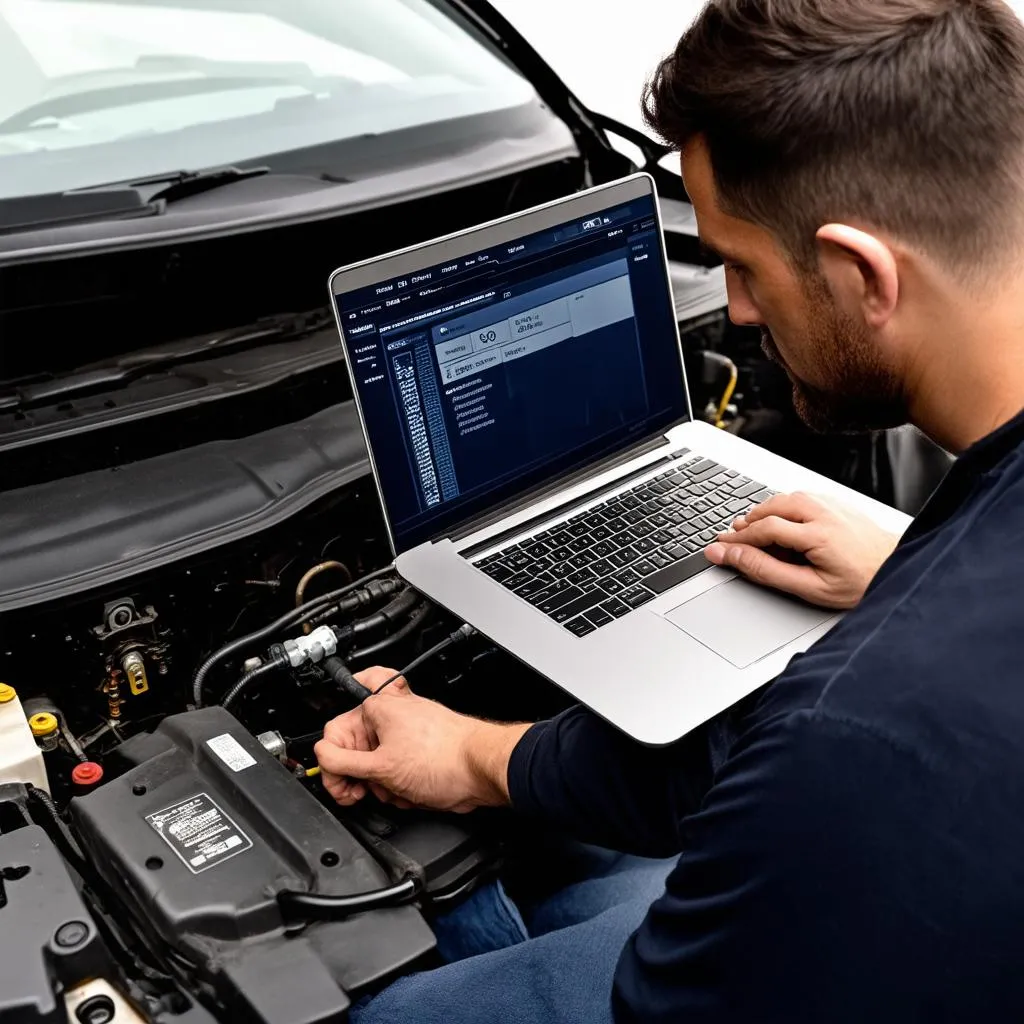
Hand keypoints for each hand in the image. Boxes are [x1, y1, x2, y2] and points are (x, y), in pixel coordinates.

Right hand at [315, 667, 531, 813]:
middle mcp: (390, 717)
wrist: (481, 770)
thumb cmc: (443, 758)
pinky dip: (398, 788)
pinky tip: (410, 793)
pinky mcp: (417, 753)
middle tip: (364, 792)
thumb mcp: (380, 767)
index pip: (333, 735)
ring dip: (383, 787)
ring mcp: (404, 735)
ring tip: (398, 790)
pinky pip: (394, 773)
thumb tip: (320, 756)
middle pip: (353, 754)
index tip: (341, 785)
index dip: (333, 765)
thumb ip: (342, 762)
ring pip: (374, 768)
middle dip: (361, 779)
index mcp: (376, 708)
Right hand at [704, 492, 899, 608]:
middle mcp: (822, 512)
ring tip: (750, 534)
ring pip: (783, 499)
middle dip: (746, 524)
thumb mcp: (808, 587)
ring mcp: (830, 504)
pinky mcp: (835, 503)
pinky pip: (798, 497)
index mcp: (816, 533)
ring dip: (762, 514)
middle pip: (770, 508)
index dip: (737, 540)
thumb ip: (767, 571)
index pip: (763, 529)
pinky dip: (780, 508)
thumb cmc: (860, 583)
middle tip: (730, 541)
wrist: (898, 569)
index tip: (719, 549)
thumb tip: (734, 557)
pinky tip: (777, 524)